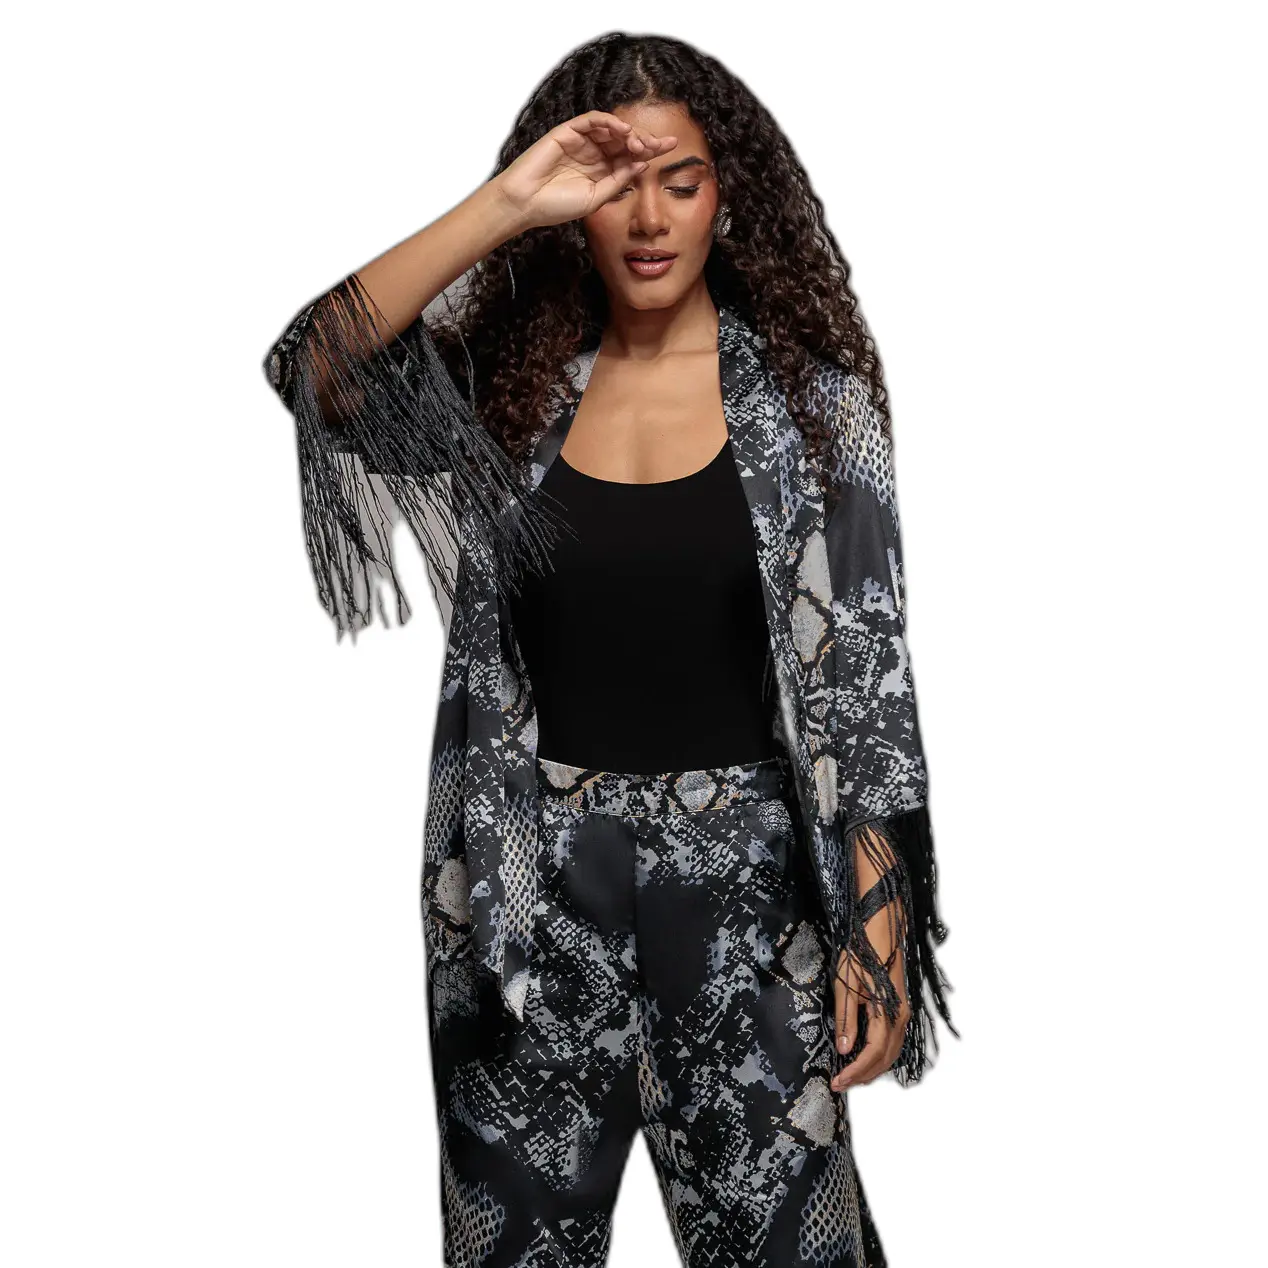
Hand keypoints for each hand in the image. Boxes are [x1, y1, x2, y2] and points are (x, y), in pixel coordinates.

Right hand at [493, 111, 677, 231]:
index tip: (673, 148)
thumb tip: (643, 165)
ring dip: (629, 132)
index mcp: (601, 171)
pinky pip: (592, 120)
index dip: (651, 150)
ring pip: (611, 128)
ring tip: (639, 143)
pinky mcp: (567, 131)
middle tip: (662, 144)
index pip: (631, 156)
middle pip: (625, 140)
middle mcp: (593, 154)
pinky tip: (622, 130)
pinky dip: (609, 122)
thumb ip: (619, 180)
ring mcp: (581, 141)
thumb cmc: (556, 206)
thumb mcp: (597, 198)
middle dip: (645, 140)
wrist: (526, 203)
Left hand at [830, 906, 911, 1091]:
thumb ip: (846, 1019)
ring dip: (872, 1068)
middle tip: (841, 1083)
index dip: (855, 1071)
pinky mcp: (900, 1008)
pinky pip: (893, 1041)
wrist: (881, 929)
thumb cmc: (862, 952)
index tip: (838, 1082)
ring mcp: (902, 1013)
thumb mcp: (846, 985)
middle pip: (885, 1058)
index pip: (873, 1053)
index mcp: (887, 1012)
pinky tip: (864, 1056)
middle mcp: (900, 1016)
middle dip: (863, 1075)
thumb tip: (844, 1049)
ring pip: (891, 1052)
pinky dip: (880, 1055)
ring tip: (850, 1075)